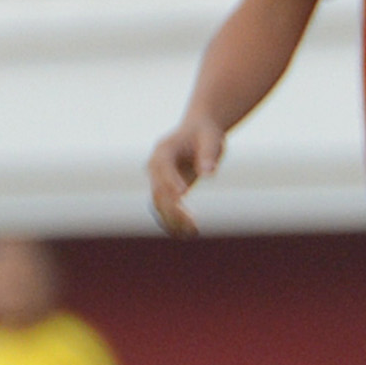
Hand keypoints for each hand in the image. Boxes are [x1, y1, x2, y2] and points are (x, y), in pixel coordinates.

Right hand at [148, 117, 226, 233]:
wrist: (198, 131)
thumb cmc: (206, 134)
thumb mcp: (211, 140)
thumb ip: (208, 155)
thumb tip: (208, 174)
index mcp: (163, 150)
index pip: (162, 168)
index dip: (171, 181)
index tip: (183, 195)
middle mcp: (155, 166)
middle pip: (158, 189)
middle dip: (173, 208)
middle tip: (193, 222)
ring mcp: (157, 179)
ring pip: (159, 203)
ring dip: (173, 219)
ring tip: (193, 232)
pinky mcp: (165, 189)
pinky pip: (164, 208)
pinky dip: (174, 221)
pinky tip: (189, 233)